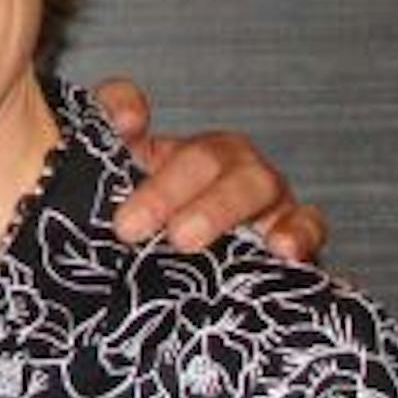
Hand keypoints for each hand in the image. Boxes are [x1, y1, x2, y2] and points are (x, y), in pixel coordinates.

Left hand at [95, 77, 327, 261]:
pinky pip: (307, 223)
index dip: (120, 109)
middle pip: (200, 155)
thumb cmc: (158, 245)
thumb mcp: (114, 210)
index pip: (128, 108)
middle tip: (130, 227)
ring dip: (219, 208)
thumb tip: (106, 136)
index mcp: (160, 152)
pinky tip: (279, 249)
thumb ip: (90, 174)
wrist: (196, 289)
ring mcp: (260, 195)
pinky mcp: (292, 231)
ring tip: (184, 239)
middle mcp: (215, 163)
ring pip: (254, 182)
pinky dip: (298, 231)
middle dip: (164, 190)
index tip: (117, 131)